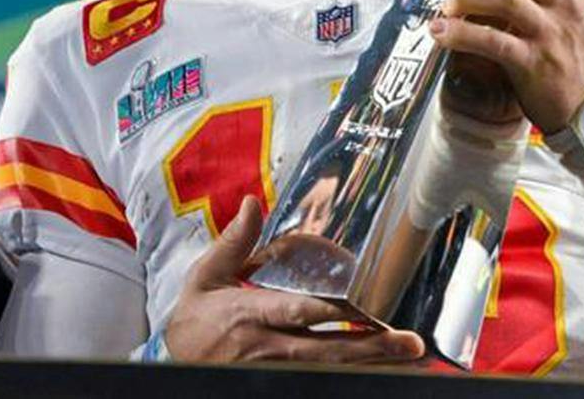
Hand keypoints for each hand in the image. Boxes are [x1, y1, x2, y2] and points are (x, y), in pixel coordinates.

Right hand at [162, 197, 423, 363]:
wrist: (175, 360)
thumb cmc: (196, 318)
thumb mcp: (205, 277)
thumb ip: (234, 243)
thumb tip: (254, 203)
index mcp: (250, 315)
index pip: (295, 313)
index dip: (330, 312)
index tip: (364, 308)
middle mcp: (267, 347)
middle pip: (324, 350)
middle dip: (369, 347)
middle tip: (408, 344)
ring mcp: (274, 369)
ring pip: (329, 369)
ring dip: (370, 363)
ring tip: (407, 357)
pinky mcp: (278, 380)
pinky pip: (320, 379)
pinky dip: (350, 374)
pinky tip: (381, 369)